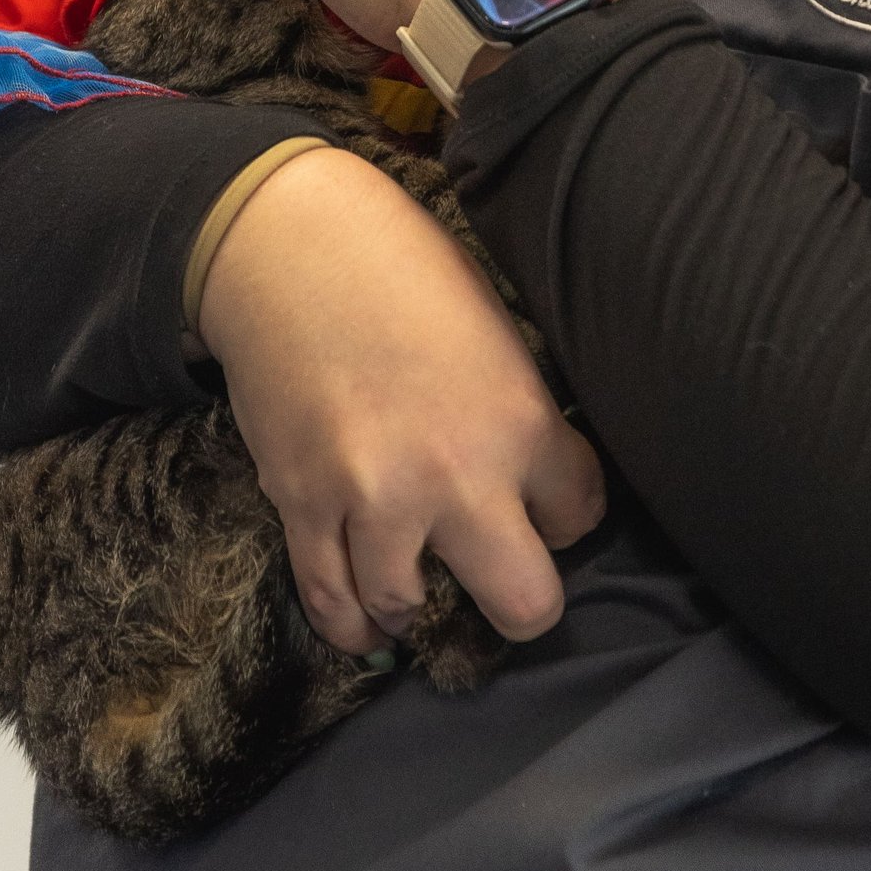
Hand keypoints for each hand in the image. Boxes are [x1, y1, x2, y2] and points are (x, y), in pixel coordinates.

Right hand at [194, 146, 602, 655]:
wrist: (290, 245)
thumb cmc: (405, 270)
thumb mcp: (498, 336)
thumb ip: (520, 416)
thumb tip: (533, 478)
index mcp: (522, 422)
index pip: (579, 516)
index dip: (565, 516)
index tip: (545, 506)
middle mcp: (458, 476)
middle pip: (524, 602)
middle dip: (521, 603)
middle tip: (503, 584)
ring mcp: (375, 500)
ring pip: (410, 609)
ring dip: (417, 609)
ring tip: (417, 599)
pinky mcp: (303, 504)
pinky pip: (329, 597)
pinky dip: (349, 621)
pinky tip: (366, 625)